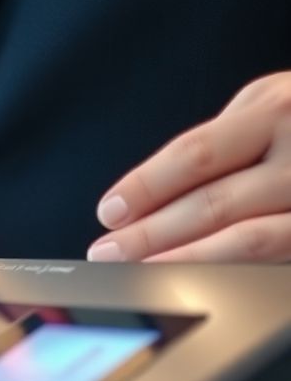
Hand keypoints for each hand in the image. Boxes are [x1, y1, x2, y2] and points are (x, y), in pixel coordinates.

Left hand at [91, 72, 290, 262]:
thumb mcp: (273, 103)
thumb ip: (223, 139)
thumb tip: (153, 189)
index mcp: (278, 110)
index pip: (196, 154)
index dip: (147, 187)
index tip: (110, 213)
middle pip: (214, 202)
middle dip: (152, 234)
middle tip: (108, 252)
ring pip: (248, 240)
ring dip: (185, 260)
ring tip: (141, 272)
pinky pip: (277, 257)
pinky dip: (231, 269)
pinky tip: (200, 277)